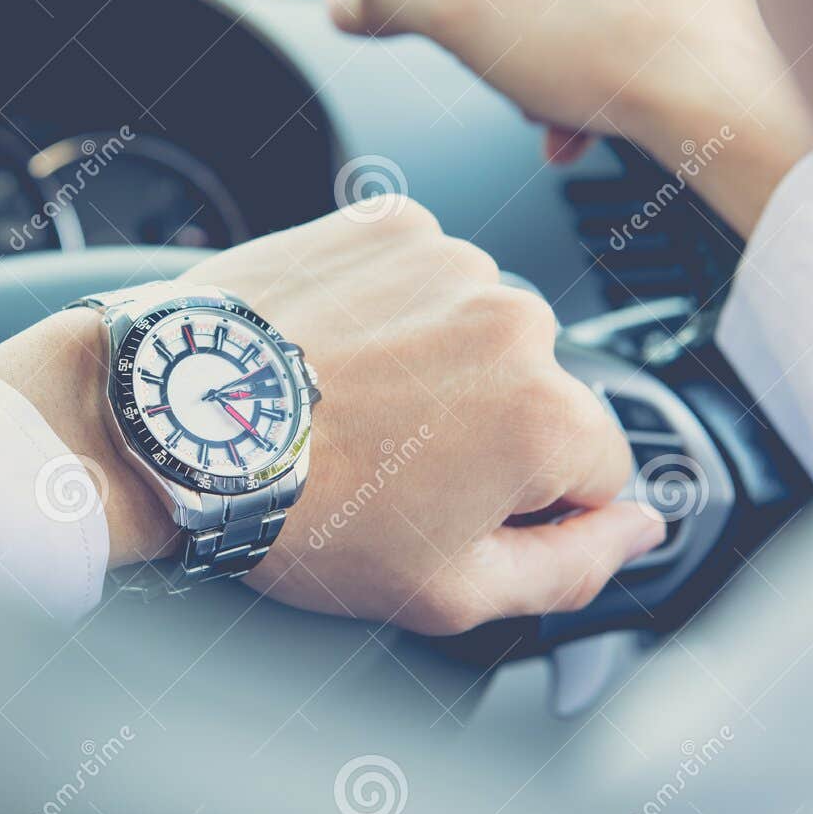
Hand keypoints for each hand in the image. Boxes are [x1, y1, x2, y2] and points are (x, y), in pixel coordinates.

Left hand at [0, 202, 662, 634]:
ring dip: (436, 363)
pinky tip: (335, 353)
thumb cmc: (298, 514)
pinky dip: (391, 309)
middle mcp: (514, 319)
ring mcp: (449, 260)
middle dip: (482, 428)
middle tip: (387, 462)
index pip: (598, 468)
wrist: (173, 424)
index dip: (528, 504)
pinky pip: (422, 275)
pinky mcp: (388, 221)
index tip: (452, 505)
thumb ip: (571, 567)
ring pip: (478, 328)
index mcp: (547, 416)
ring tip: (349, 405)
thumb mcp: (446, 592)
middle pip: (538, 390)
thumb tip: (638, 528)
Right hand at [324, 0, 812, 236]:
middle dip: (499, 26)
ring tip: (554, 99)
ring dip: (541, 56)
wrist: (714, 104)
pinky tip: (587, 106)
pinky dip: (590, 59)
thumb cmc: (602, 45)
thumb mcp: (453, 17)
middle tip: (507, 65)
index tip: (448, 8)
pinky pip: (612, 8)